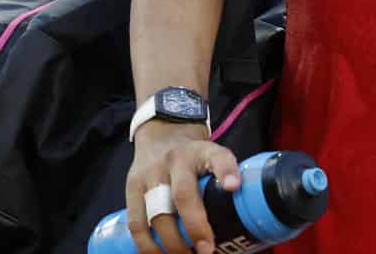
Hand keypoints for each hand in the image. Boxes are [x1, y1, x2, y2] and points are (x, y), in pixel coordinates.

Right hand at [124, 120, 241, 253]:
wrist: (161, 133)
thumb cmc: (194, 156)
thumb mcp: (213, 156)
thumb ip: (225, 180)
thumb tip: (243, 221)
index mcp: (202, 151)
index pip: (217, 157)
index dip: (226, 171)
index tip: (233, 187)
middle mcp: (175, 160)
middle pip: (183, 194)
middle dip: (195, 227)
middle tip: (207, 251)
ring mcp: (150, 173)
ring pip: (157, 213)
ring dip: (171, 243)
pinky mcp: (132, 187)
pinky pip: (136, 222)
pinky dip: (146, 245)